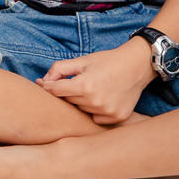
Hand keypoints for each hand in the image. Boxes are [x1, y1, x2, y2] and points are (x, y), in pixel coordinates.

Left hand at [34, 40, 153, 124]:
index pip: (55, 91)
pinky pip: (96, 118)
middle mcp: (94, 101)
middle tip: (80, 81)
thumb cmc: (107, 61)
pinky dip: (95, 111)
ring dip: (82, 101)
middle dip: (68, 91)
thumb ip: (59, 69)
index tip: (42, 84)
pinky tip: (104, 98)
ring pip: (82, 110)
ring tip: (95, 88)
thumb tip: (43, 81)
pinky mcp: (116, 118)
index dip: (47, 86)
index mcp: (84, 85)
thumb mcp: (82, 60)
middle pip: (68, 101)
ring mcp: (106, 111)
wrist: (136, 66)